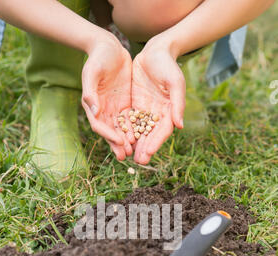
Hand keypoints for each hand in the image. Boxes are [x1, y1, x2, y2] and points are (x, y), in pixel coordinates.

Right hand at [82, 33, 134, 160]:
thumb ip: (91, 93)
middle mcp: (103, 110)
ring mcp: (114, 107)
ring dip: (127, 141)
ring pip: (121, 128)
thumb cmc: (97, 58)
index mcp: (92, 105)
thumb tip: (94, 112)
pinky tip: (142, 138)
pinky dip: (135, 129)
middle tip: (126, 157)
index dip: (109, 135)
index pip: (100, 125)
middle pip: (110, 131)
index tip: (119, 142)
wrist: (108, 46)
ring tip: (135, 153)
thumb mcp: (91, 72)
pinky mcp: (124, 103)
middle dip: (118, 144)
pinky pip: (131, 119)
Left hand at [132, 38, 185, 163]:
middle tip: (138, 162)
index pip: (163, 131)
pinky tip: (119, 141)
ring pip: (139, 131)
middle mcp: (158, 114)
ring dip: (134, 144)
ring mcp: (146, 111)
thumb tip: (179, 125)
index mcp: (169, 111)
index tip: (149, 152)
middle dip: (145, 148)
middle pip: (151, 135)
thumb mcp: (175, 82)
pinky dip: (126, 131)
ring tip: (128, 156)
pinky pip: (130, 121)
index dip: (156, 142)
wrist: (155, 51)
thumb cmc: (168, 65)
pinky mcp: (135, 106)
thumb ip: (177, 103)